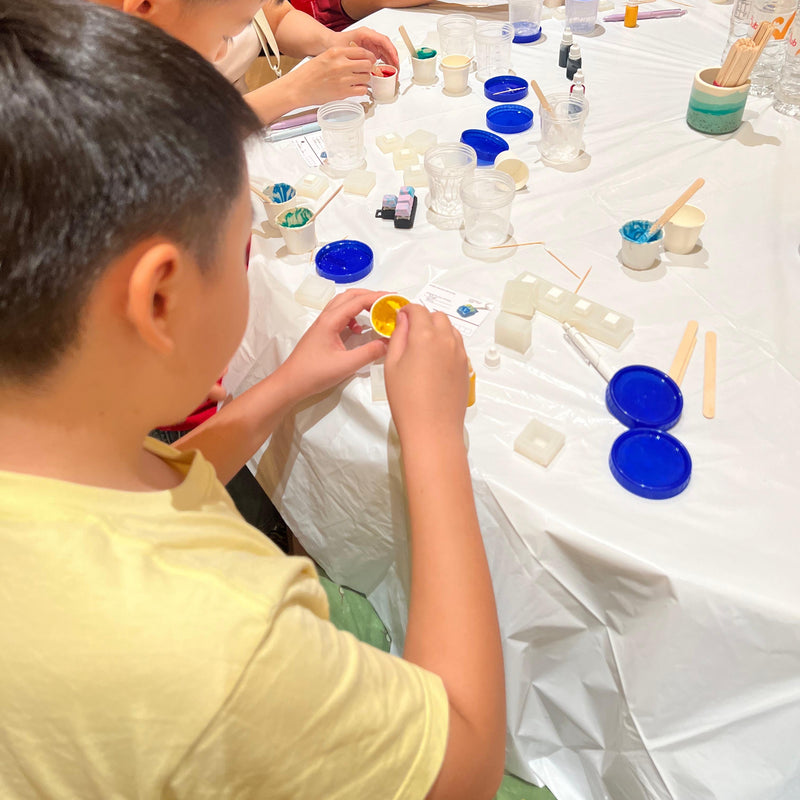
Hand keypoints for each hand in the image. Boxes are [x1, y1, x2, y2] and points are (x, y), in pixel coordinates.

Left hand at [278, 289, 387, 400]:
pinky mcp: (322, 333)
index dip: (378, 298)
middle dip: (370, 296)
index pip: (358, 301)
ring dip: (361, 304)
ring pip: (344, 305)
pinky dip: (354, 317)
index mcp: (331, 320)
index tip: (395, 299)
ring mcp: (323, 324)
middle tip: (388, 302)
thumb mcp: (346, 365)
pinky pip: (340, 316)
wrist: (290, 383)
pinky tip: (359, 330)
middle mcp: (326, 317)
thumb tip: (389, 342)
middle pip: (350, 296)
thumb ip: (369, 353)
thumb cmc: (314, 373)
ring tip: (377, 313)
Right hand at [287, 46, 375, 103]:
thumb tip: (357, 58)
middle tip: (365, 71)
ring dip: (365, 80)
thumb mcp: (325, 56)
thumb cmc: (309, 74)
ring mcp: (343, 79)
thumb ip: (341, 55)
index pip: (362, 51)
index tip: (370, 60)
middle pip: (367, 64)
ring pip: (366, 77)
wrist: (298, 88)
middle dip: (369, 68)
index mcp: (336, 52)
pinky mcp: (343, 92)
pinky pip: (362, 90)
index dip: (369, 57)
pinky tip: (355, 89)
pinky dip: (361, 89)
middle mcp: (341, 64)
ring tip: (358, 81)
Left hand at [333, 28, 398, 67]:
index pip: (383, 41)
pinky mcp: (370, 51)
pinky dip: (385, 64)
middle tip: (396, 71)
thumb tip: (371, 65)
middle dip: (393, 59)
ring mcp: (371, 44)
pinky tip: (386, 72)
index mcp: (366, 34)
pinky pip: (381, 57)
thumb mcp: (347, 50)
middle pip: (387, 47)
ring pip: (386, 53)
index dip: (391, 51)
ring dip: (391, 63)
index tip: (395, 60)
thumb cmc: (336, 43)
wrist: (330, 43)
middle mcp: (370, 38)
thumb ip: (359, 56)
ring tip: (393, 74)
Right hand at [384, 305, 468, 442]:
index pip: (418, 310)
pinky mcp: (466, 367)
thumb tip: (403, 319)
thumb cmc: (406, 398)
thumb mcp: (392, 365)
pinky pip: (457, 346)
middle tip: (409, 335)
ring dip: (437, 330)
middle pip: (437, 316)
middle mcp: (446, 339)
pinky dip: (446, 344)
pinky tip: (435, 362)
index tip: (399, 319)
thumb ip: (398, 337)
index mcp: (425, 335)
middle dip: (424, 319)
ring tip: (423, 348)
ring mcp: (460, 353)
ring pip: (450, 330)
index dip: (407, 310)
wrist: (433, 429)